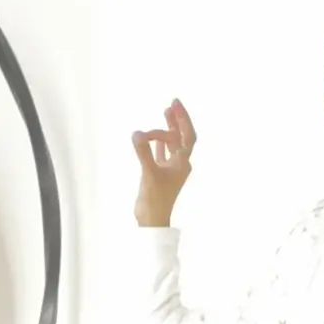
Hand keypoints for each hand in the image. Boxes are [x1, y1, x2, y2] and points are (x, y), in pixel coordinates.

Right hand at [131, 99, 195, 226]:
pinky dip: (157, 143)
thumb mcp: (149, 174)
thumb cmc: (154, 200)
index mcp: (182, 163)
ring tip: (165, 112)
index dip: (183, 119)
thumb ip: (143, 152)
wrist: (151, 220)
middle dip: (177, 120)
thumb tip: (137, 133)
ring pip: (171, 144)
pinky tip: (152, 135)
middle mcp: (179, 164)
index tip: (174, 105)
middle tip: (172, 104)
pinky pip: (160, 153)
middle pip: (181, 137)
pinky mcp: (159, 174)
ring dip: (168, 129)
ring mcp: (169, 169)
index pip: (186, 136)